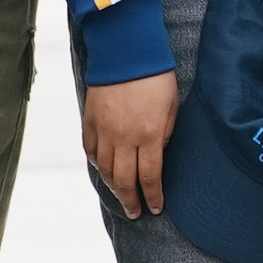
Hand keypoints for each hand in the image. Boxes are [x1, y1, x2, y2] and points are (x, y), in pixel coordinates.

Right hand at [83, 68, 181, 220]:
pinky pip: (91, 151)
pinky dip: (97, 164)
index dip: (153, 196)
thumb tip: (157, 155)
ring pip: (105, 169)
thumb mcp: (172, 105)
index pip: (150, 176)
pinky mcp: (90, 121)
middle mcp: (124, 138)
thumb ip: (165, 133)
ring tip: (120, 197)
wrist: (126, 49)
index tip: (155, 208)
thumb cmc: (156, 75)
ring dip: (113, 187)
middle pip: (124, 180)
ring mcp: (104, 130)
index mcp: (149, 134)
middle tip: (135, 212)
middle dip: (131, 200)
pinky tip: (103, 171)